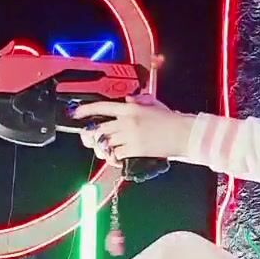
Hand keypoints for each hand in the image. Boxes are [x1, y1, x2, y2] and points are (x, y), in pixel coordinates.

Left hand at [71, 95, 192, 166]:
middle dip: (92, 135)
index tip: (76, 114)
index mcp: (130, 109)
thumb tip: (127, 100)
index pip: (102, 107)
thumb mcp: (154, 104)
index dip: (86, 110)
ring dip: (104, 148)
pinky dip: (114, 158)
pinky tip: (118, 158)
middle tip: (93, 139)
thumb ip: (139, 101)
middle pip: (99, 128)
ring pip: (106, 143)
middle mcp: (127, 121)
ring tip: (108, 150)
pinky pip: (116, 155)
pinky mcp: (135, 149)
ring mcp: (130, 136)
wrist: (183, 134)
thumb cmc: (171, 120)